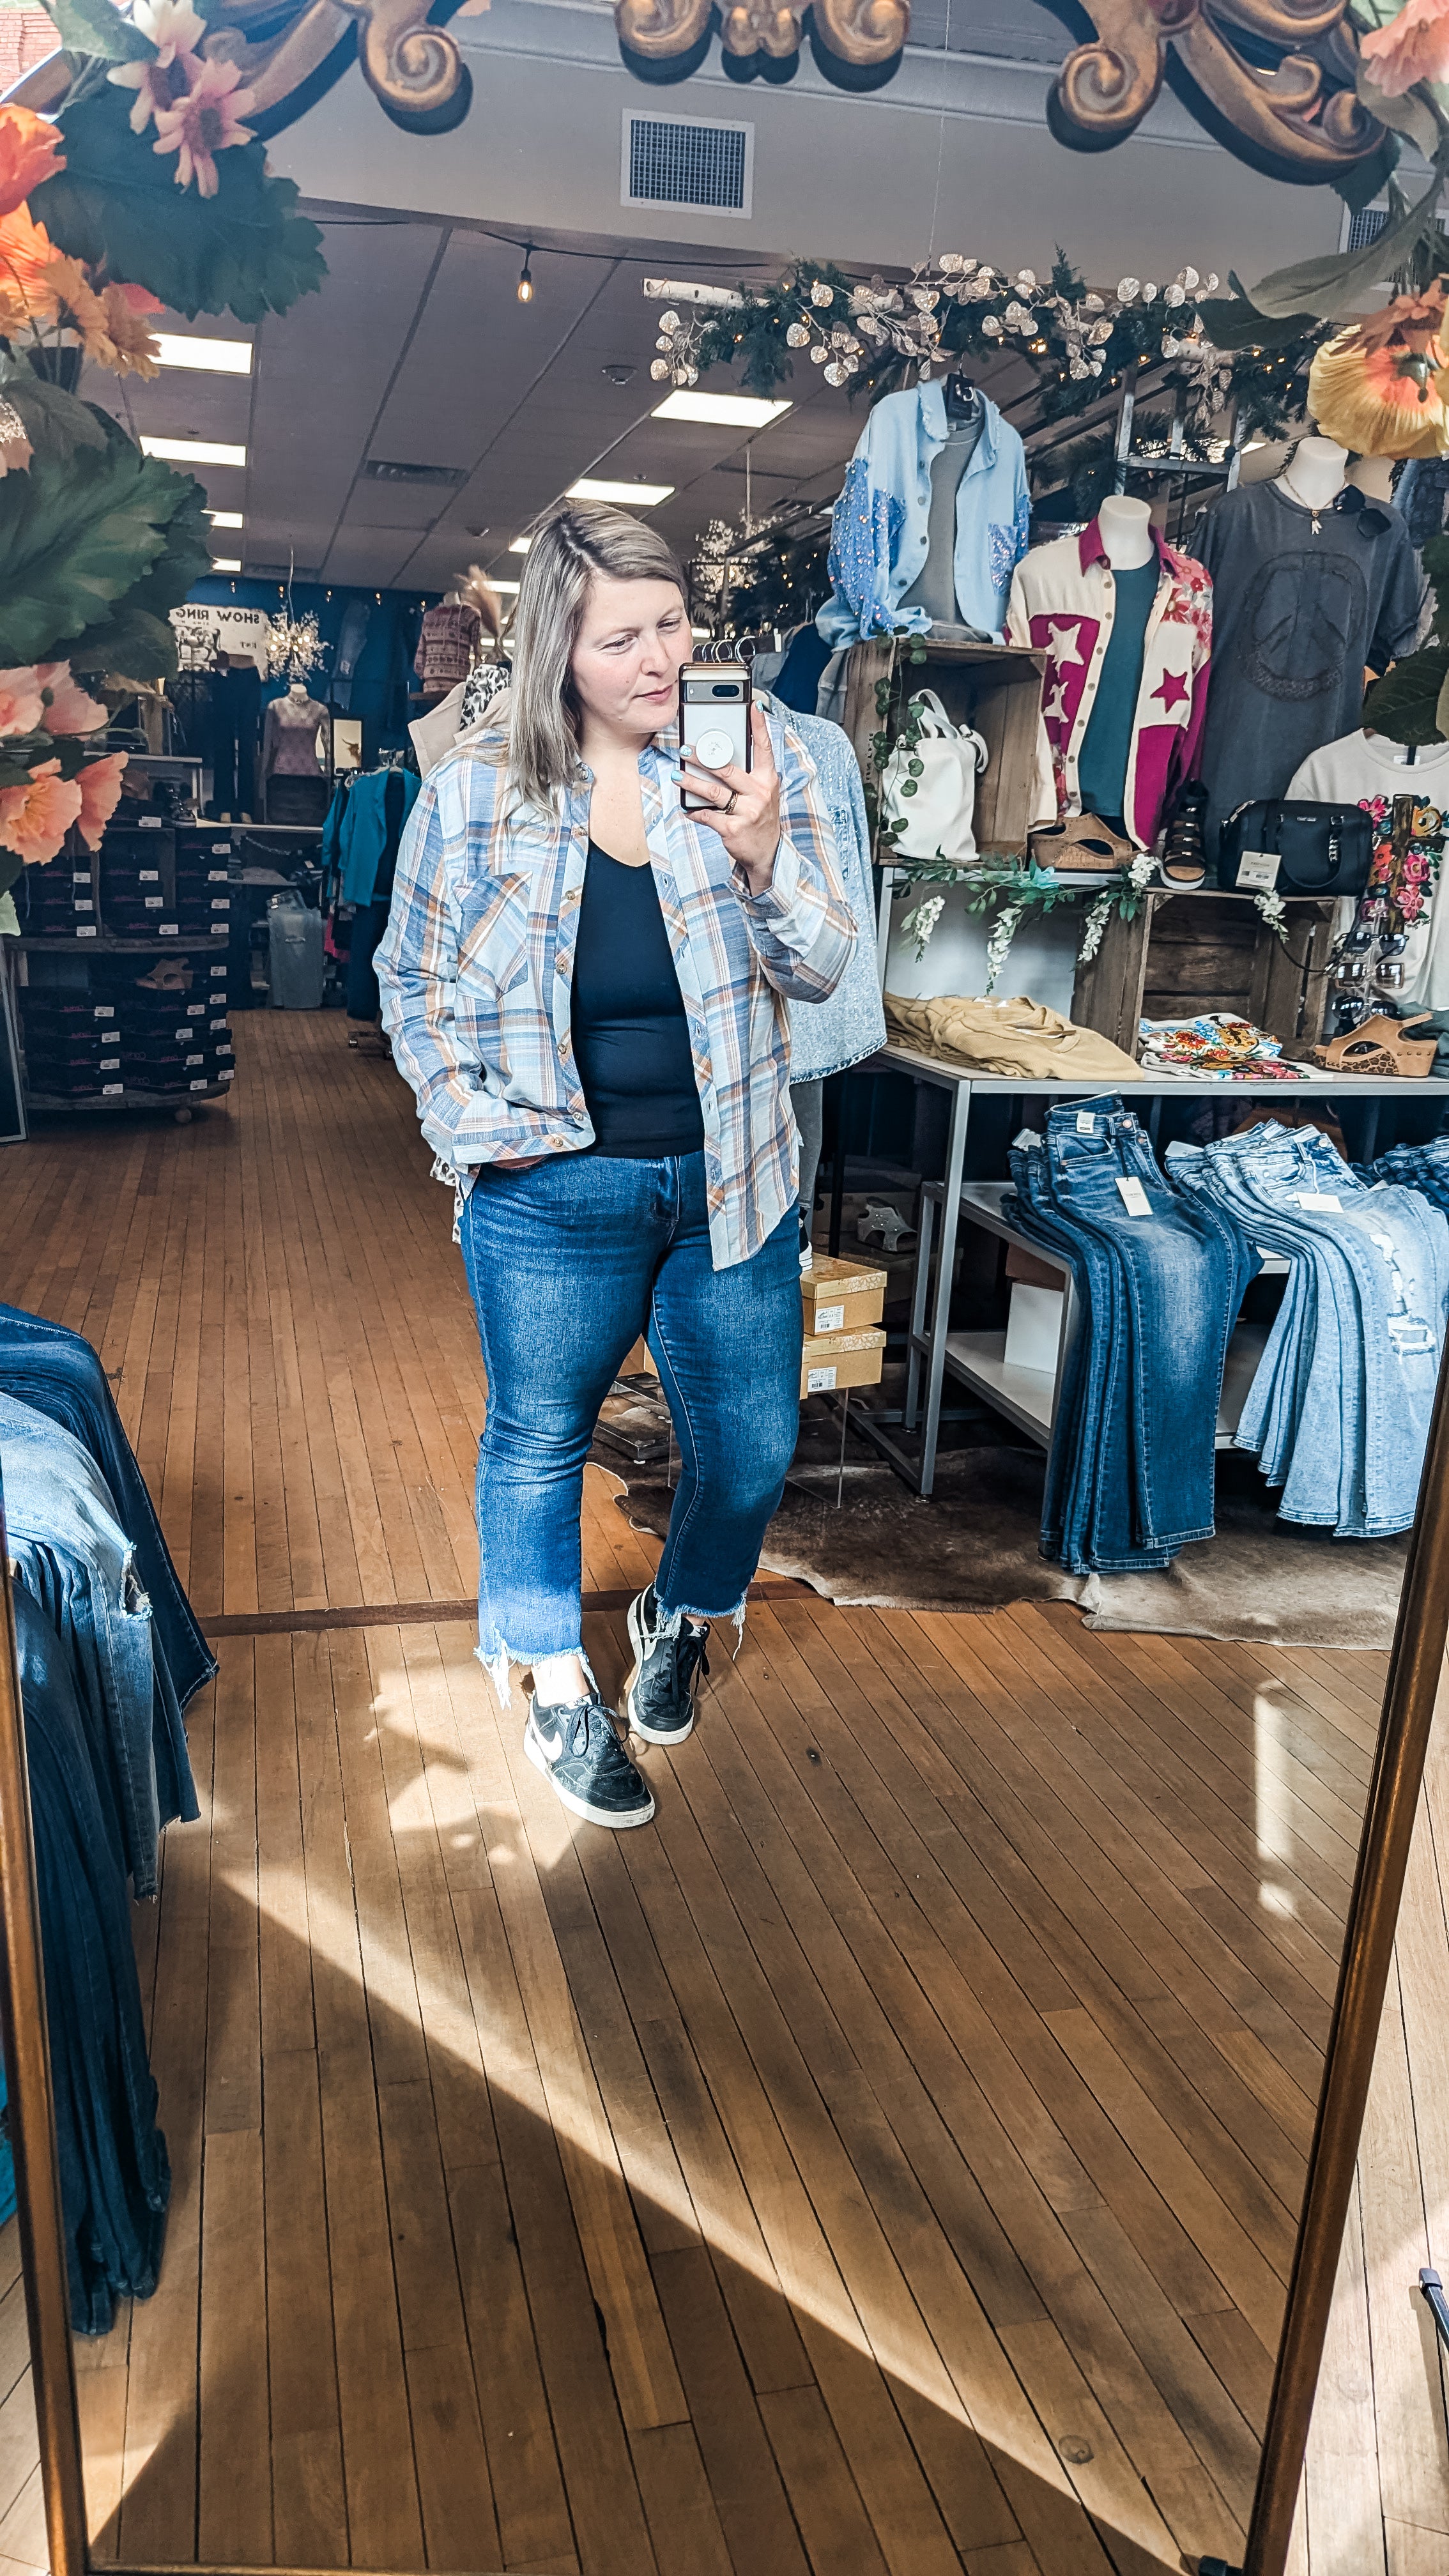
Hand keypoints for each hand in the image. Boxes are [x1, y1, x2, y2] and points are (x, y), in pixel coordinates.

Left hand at [676, 704, 780, 893]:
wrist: (767, 853)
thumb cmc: (760, 818)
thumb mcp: (763, 793)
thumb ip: (748, 775)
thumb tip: (722, 755)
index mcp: (767, 780)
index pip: (764, 748)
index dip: (759, 726)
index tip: (752, 707)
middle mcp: (759, 793)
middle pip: (727, 769)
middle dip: (703, 758)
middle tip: (686, 750)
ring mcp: (747, 812)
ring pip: (713, 792)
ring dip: (691, 783)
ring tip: (678, 775)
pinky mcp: (733, 829)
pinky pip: (707, 815)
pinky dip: (694, 811)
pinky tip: (687, 808)